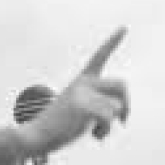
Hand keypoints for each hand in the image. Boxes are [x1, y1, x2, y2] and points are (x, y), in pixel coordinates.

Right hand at [16, 27, 128, 156]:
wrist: (37, 135)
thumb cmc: (60, 125)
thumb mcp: (82, 110)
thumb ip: (101, 105)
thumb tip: (123, 112)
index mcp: (82, 80)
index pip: (100, 56)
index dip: (113, 41)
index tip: (124, 27)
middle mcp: (83, 82)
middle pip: (121, 84)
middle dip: (127, 103)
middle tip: (123, 121)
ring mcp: (83, 93)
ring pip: (117, 106)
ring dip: (111, 124)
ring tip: (97, 132)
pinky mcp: (83, 106)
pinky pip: (109, 118)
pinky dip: (105, 131)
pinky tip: (95, 137)